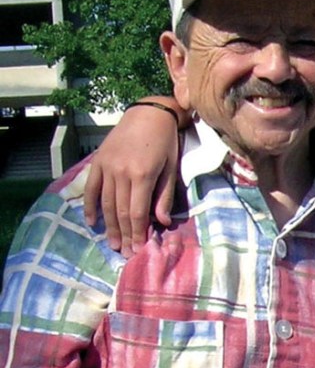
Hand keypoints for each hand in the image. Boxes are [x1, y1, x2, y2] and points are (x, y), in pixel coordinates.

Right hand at [83, 103, 180, 256]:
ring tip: (112, 244)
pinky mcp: (97, 162)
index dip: (137, 233)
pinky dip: (91, 207)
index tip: (138, 249)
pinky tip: (92, 223)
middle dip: (123, 235)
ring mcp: (107, 167)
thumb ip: (164, 195)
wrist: (149, 113)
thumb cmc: (165, 141)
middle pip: (120, 212)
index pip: (137, 213)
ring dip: (108, 226)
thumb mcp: (171, 167)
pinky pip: (91, 189)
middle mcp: (121, 173)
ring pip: (105, 204)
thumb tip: (162, 222)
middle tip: (125, 253)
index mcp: (143, 175)